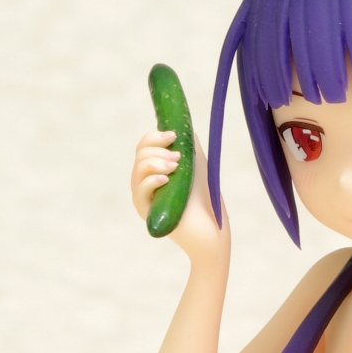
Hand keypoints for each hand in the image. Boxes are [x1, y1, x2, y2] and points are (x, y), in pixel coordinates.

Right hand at [132, 130, 230, 265]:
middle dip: (158, 151)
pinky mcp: (147, 212)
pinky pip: (140, 191)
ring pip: (138, 170)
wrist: (213, 226)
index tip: (173, 136)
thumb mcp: (196, 163)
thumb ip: (187, 144)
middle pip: (139, 155)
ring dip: (156, 162)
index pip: (144, 146)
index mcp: (155, 168)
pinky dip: (151, 180)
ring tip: (175, 167)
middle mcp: (146, 182)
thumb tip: (178, 126)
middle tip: (178, 158)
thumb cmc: (205, 196)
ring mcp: (144, 197)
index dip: (155, 137)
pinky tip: (165, 179)